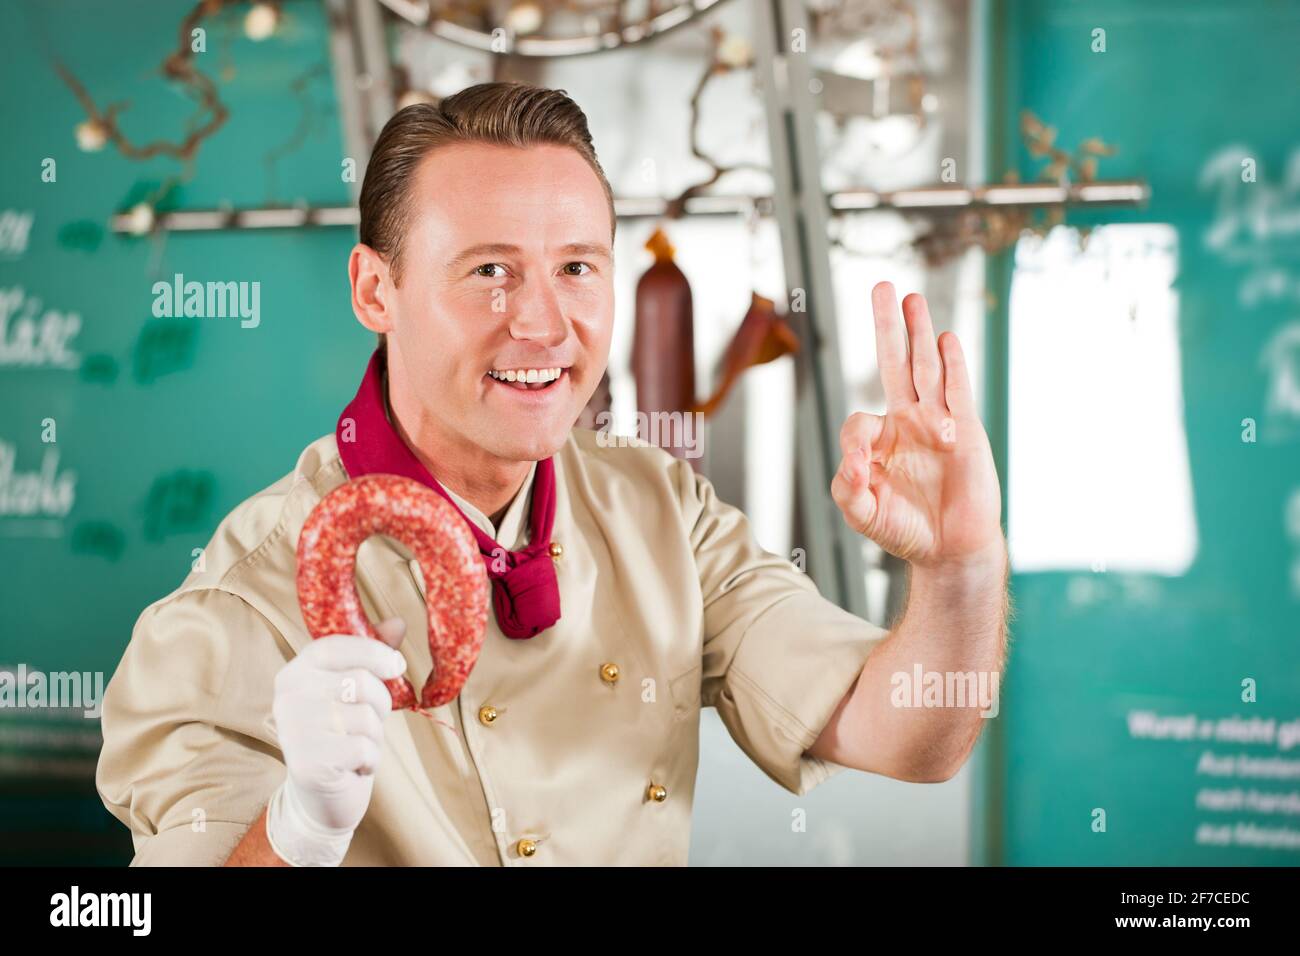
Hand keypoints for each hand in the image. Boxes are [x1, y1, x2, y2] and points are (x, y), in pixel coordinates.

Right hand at [265, 618, 407, 865]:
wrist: (321, 795)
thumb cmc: (341, 733)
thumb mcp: (354, 691)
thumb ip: (371, 655)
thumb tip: (398, 622)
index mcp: (295, 672)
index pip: (336, 646)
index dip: (373, 651)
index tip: (396, 665)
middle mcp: (288, 697)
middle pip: (359, 681)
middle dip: (379, 703)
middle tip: (368, 722)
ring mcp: (294, 729)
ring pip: (365, 716)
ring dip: (374, 734)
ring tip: (356, 744)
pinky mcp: (308, 762)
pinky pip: (364, 747)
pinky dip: (370, 758)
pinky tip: (354, 765)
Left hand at [831, 282, 1002, 569]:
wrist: (949, 549)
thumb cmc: (904, 530)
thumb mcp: (862, 513)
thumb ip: (848, 488)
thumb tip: (853, 463)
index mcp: (879, 442)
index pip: (858, 423)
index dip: (854, 443)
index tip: (858, 468)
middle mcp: (907, 423)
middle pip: (894, 364)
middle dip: (888, 326)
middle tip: (882, 287)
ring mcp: (937, 423)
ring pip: (926, 369)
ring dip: (919, 332)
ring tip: (912, 298)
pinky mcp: (965, 430)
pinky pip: (956, 390)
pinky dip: (952, 364)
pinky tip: (945, 338)